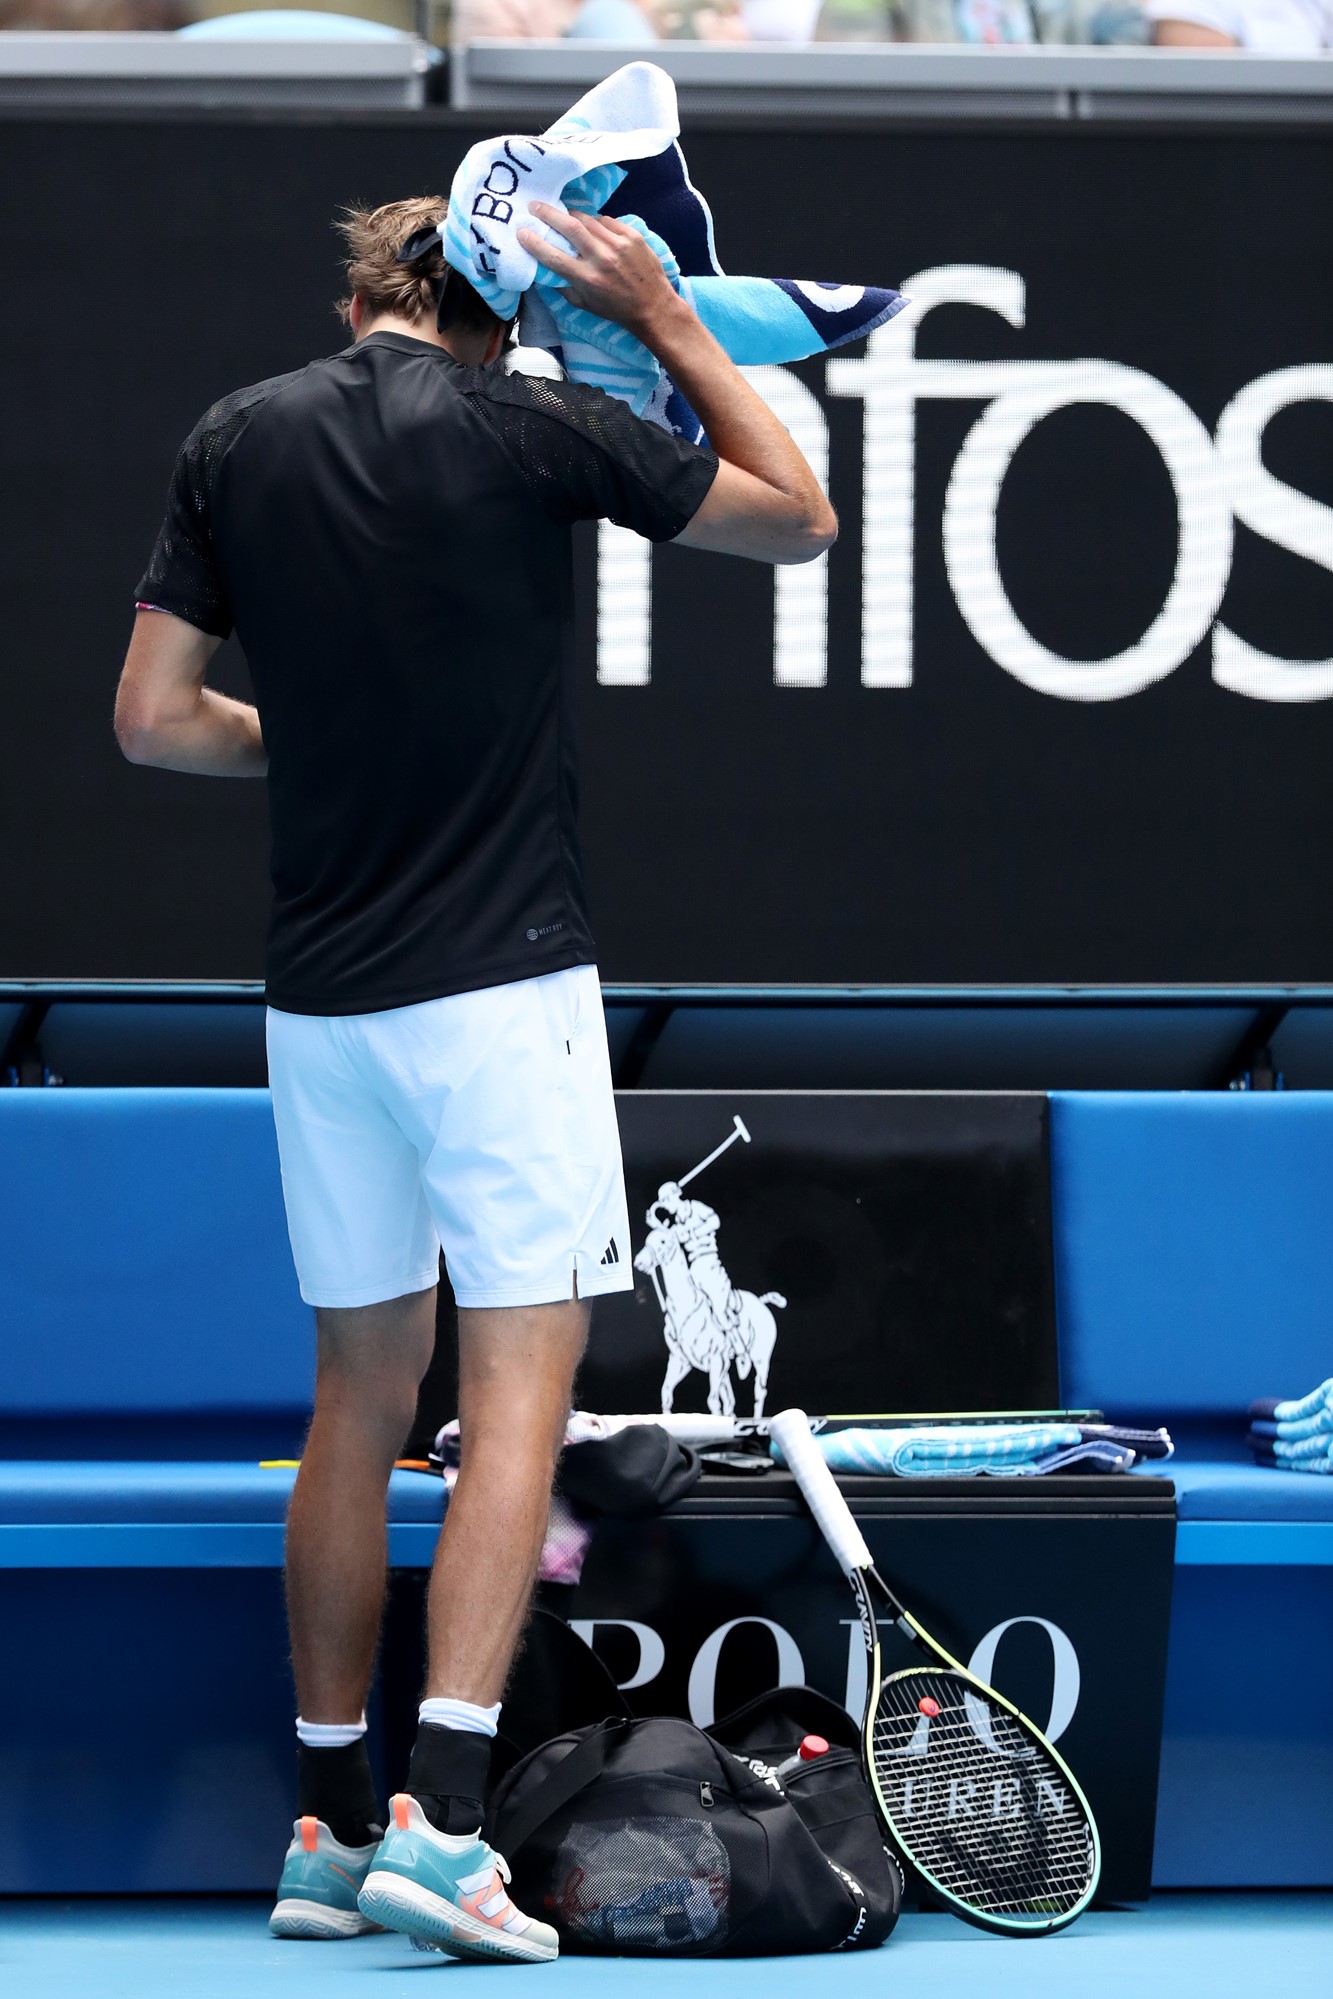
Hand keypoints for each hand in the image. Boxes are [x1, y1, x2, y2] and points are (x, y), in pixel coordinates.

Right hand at [517, 202, 685, 340]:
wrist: (653, 306)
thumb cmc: (616, 309)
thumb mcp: (585, 305)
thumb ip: (564, 287)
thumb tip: (546, 270)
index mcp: (587, 278)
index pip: (553, 255)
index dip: (534, 242)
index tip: (522, 232)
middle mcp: (601, 258)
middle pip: (569, 226)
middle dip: (548, 213)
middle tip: (535, 206)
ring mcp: (618, 244)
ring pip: (587, 219)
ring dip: (572, 216)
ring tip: (564, 216)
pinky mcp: (632, 235)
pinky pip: (606, 221)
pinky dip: (596, 222)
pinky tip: (592, 227)